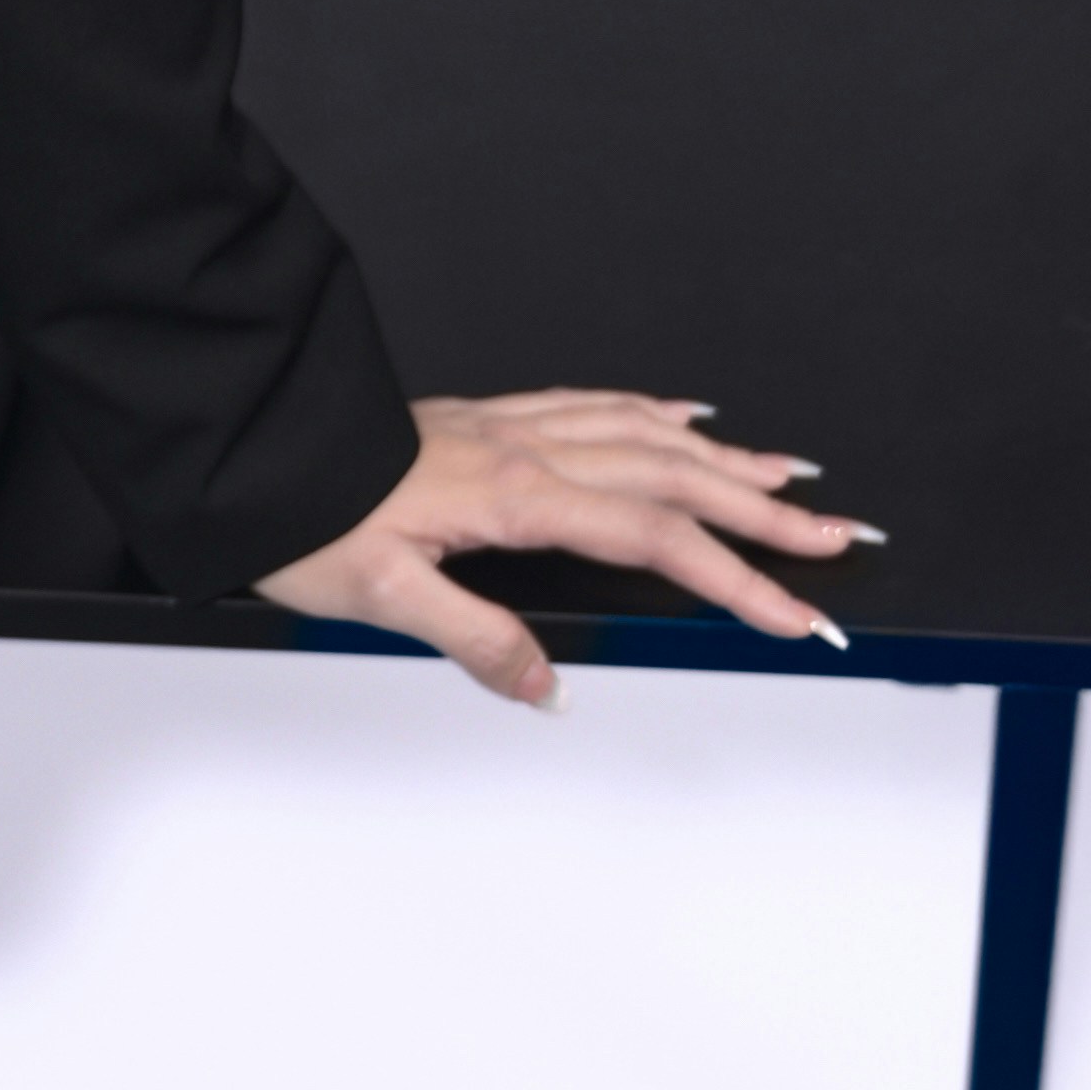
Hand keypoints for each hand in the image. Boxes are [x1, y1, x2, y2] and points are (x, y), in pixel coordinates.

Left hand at [256, 390, 873, 711]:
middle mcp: (526, 449)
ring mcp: (510, 427)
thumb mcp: (380, 594)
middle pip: (674, 476)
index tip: (795, 611)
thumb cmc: (305, 515)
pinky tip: (681, 415)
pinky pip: (595, 403)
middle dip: (763, 512)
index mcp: (514, 493)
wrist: (254, 447)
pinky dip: (654, 411)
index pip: (654, 538)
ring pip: (646, 433)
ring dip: (725, 458)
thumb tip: (549, 686)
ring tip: (789, 478)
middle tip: (836, 535)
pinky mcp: (488, 418)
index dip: (734, 579)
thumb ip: (475, 639)